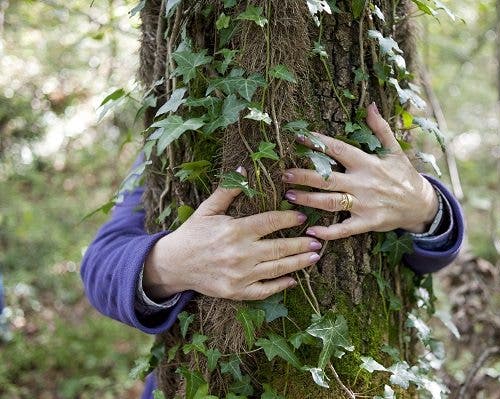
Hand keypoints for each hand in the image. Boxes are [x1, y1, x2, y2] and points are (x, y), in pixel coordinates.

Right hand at [143, 168, 321, 300]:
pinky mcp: (236, 292)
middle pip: (280, 248)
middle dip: (302, 243)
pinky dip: (280, 286)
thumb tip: (244, 168)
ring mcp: (239, 275)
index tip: (303, 217)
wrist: (173, 264)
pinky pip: (264, 290)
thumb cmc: (192, 233)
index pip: (270, 222)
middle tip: (317, 239)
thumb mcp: (208, 209)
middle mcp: (240, 254)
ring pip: (277, 269)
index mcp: (235, 230)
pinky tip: (293, 280)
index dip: (289, 219)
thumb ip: (228, 190)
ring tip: (314, 257)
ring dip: (299, 263)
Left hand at [282, 102, 438, 239]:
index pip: (339, 150)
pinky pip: (345, 229)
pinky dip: (329, 232)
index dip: (319, 143)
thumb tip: (370, 105)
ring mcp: (364, 204)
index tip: (300, 137)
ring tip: (289, 195)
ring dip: (308, 200)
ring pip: (331, 202)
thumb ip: (380, 128)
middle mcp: (363, 183)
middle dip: (305, 176)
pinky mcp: (366, 222)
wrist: (421, 205)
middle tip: (285, 173)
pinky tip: (312, 231)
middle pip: (329, 179)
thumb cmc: (403, 175)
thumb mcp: (395, 151)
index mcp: (368, 164)